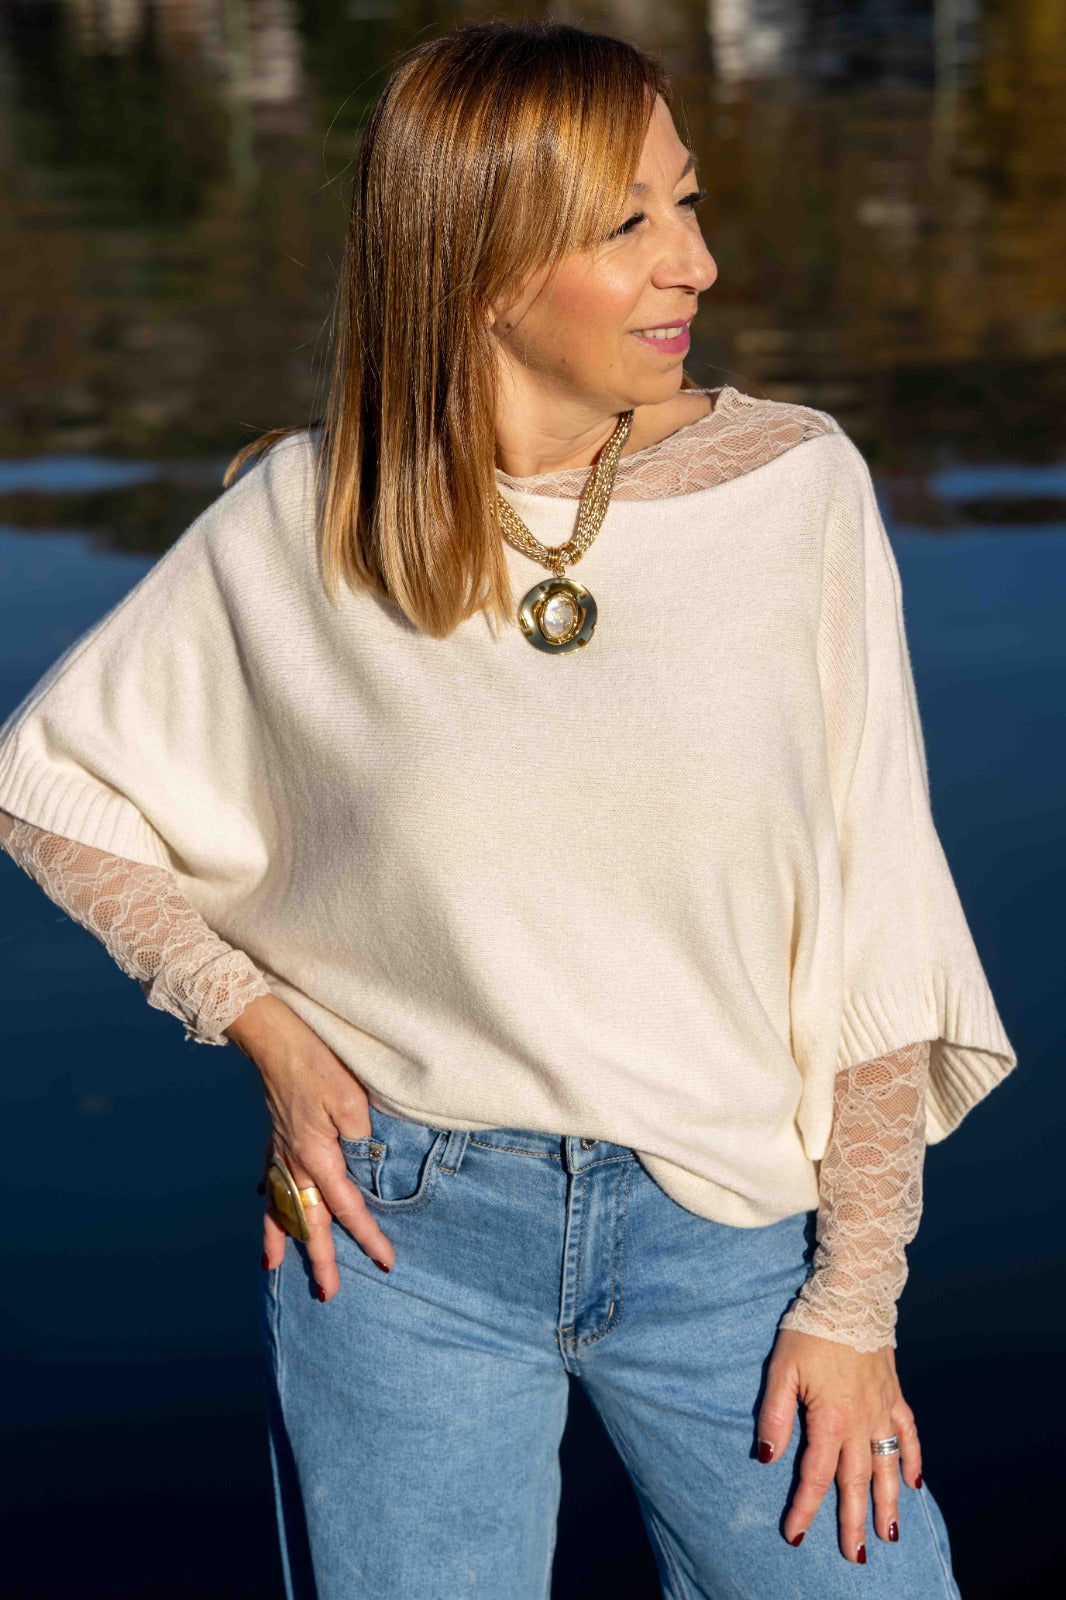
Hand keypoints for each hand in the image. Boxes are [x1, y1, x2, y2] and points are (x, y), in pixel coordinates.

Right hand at [224, 993, 395, 1297]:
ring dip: (280, 1238)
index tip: (386, 1262)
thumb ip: (363, 1137)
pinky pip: (269, 1179)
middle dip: (319, 1259)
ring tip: (274, 1267)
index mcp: (318, 1157)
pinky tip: (264, 1207)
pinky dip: (267, 1200)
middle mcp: (294, 1163)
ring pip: (279, 1207)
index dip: (368, 1237)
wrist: (277, 1039)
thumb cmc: (319, 1064)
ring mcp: (280, 1152)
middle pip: (308, 1221)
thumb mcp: (352, 1100)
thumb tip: (370, 1163)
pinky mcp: (274, 1138)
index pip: (348, 1208)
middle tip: (328, 1295)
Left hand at [756, 1326, 922, 1562]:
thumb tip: (766, 1459)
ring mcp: (883, 1408)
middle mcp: (861, 1421)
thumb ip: (774, 1416)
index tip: (795, 1536)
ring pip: (888, 1466)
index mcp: (831, 1418)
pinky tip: (916, 1483)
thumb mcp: (781, 1370)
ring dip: (889, 1502)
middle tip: (856, 1557)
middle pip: (857, 1481)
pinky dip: (914, 1459)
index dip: (804, 1507)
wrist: (851, 1296)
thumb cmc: (809, 1329)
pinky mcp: (895, 1393)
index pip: (815, 1474)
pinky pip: (909, 1433)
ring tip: (890, 1535)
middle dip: (853, 1521)